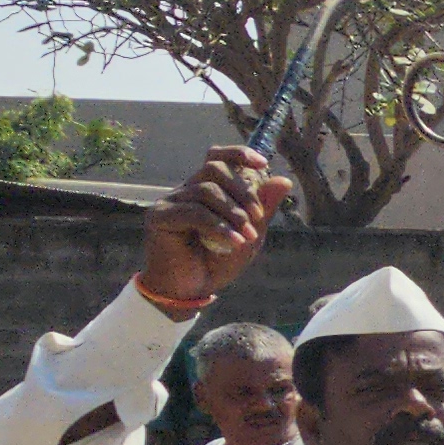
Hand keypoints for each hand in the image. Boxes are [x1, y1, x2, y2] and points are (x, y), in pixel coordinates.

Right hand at [142, 146, 289, 302]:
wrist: (192, 290)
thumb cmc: (218, 262)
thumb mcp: (249, 234)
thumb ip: (263, 208)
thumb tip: (283, 180)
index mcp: (207, 189)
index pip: (217, 157)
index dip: (238, 153)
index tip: (263, 163)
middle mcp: (187, 190)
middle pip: (214, 168)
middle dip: (243, 191)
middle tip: (256, 218)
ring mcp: (171, 201)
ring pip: (206, 190)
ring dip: (232, 213)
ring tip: (246, 236)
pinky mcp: (160, 216)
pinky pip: (193, 212)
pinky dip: (218, 227)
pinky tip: (233, 242)